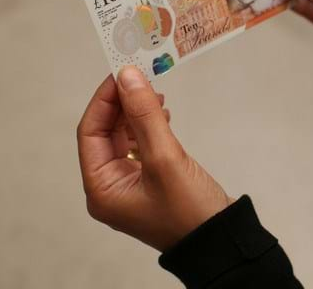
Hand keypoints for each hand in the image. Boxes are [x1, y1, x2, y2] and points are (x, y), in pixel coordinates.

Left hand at [77, 67, 230, 250]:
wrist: (221, 240)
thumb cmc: (190, 212)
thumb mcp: (165, 158)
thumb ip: (145, 115)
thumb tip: (128, 76)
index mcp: (101, 188)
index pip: (90, 132)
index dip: (105, 100)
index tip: (121, 72)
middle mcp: (111, 186)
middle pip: (106, 132)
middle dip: (123, 103)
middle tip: (140, 75)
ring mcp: (131, 183)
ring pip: (125, 136)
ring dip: (137, 112)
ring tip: (155, 91)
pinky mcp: (152, 180)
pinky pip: (142, 144)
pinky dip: (150, 125)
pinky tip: (163, 113)